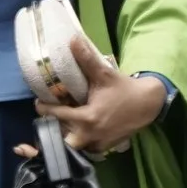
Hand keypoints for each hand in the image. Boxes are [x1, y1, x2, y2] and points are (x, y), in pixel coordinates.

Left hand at [48, 33, 171, 160]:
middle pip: (60, 137)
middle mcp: (90, 135)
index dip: (44, 108)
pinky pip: (84, 147)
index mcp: (87, 119)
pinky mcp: (103, 148)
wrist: (148, 105)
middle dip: (52, 127)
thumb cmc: (125, 89)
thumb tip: (73, 39)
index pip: (57, 115)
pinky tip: (76, 128)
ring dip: (64, 134)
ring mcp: (97, 144)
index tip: (39, 102)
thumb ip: (86, 58)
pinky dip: (77, 139)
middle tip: (49, 115)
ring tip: (60, 121)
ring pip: (71, 144)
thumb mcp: (104, 74)